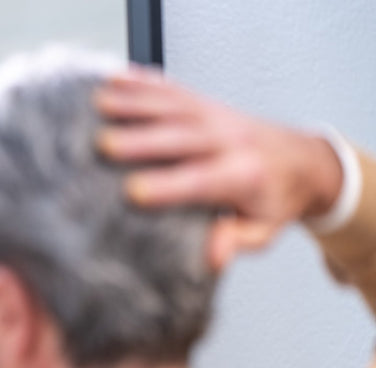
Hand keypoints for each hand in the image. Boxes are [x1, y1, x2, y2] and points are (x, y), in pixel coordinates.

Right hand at [94, 70, 343, 269]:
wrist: (304, 160)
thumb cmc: (275, 199)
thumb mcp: (264, 231)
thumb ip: (237, 241)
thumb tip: (213, 254)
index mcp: (243, 176)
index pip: (200, 181)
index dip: (167, 186)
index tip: (133, 192)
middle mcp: (228, 140)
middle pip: (181, 138)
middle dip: (141, 140)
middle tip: (104, 144)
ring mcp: (215, 117)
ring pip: (172, 107)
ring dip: (134, 103)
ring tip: (99, 103)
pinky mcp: (204, 103)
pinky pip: (172, 88)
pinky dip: (141, 81)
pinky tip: (114, 78)